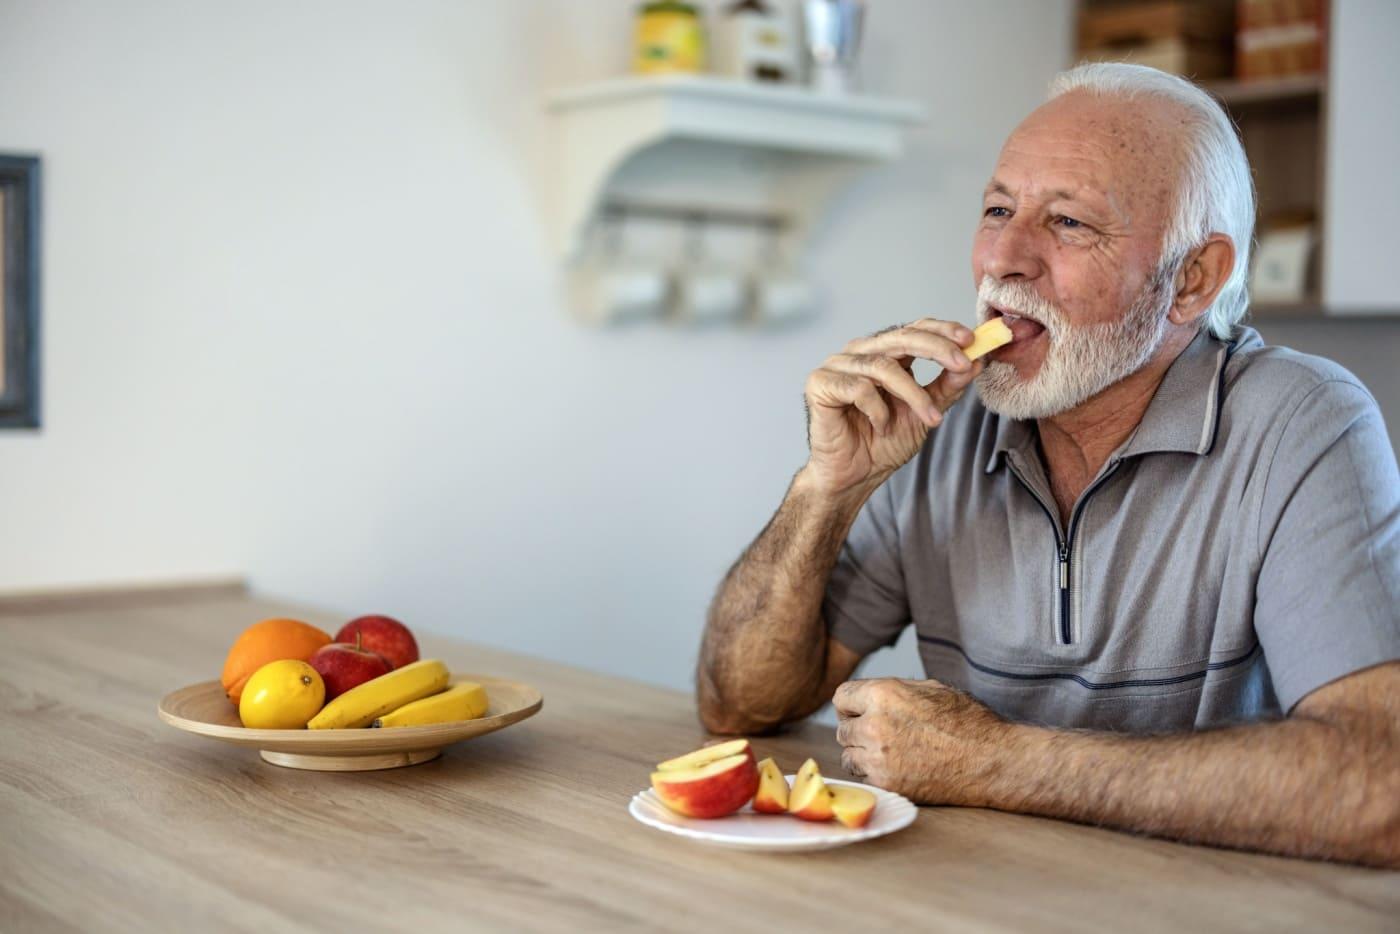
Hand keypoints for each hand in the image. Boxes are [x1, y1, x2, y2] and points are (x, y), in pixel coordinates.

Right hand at [803, 319, 983, 495]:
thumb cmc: (882, 444)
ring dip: (914, 394)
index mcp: (882, 354)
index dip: (942, 330)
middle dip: (936, 349)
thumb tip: (975, 360)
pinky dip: (878, 410)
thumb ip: (947, 386)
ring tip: (930, 419)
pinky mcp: (820, 384)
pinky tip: (882, 427)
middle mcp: (859, 353)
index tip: (971, 340)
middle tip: (962, 365)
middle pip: (900, 337)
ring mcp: (837, 366)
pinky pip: (859, 388)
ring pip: (884, 366)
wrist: (854, 477)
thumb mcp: (925, 412)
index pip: (914, 329)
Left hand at [833, 677, 1010, 806]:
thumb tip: (868, 695)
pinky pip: (863, 777)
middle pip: (842, 729)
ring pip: (847, 756)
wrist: (991, 761)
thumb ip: (892, 690)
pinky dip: (874, 774)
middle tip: (881, 734)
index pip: (841, 698)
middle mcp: (875, 725)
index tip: (862, 712)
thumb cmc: (967, 722)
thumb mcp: (930, 689)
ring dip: (862, 754)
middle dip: (857, 730)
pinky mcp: (887, 784)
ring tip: (889, 752)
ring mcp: (878, 758)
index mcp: (884, 695)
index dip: (853, 705)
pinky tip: (897, 768)